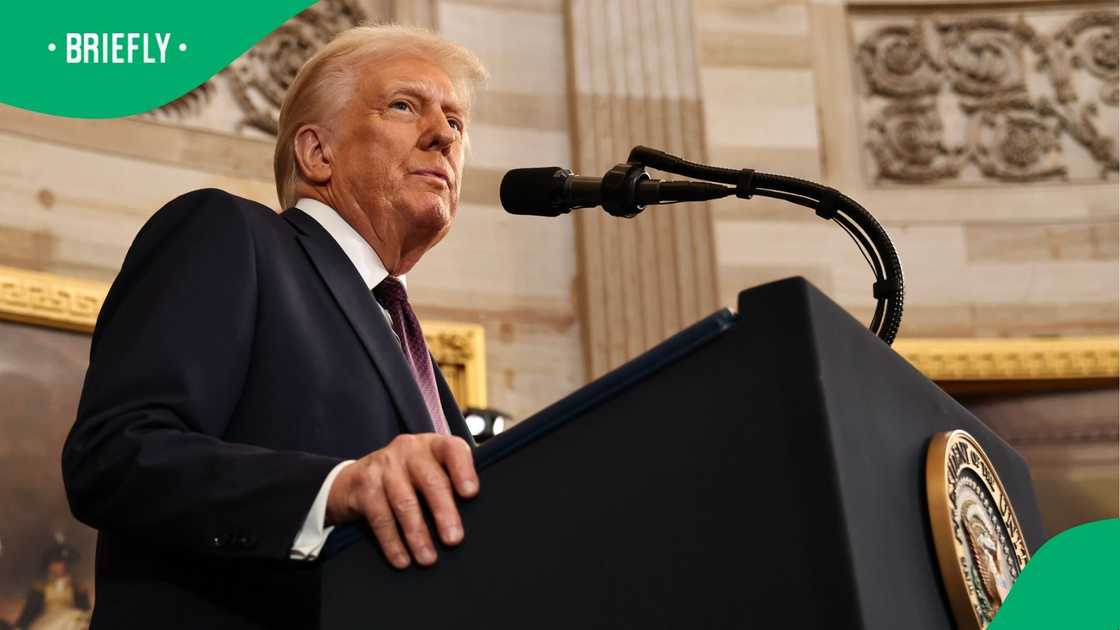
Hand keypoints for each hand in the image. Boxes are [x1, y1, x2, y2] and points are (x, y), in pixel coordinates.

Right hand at [326, 433, 477, 568]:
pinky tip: (402, 559)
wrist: (355, 479)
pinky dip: (392, 542)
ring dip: (418, 534)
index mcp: (432, 445)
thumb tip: (480, 514)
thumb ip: (451, 481)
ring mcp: (384, 465)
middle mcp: (409, 449)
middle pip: (431, 480)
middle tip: (454, 539)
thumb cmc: (407, 478)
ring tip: (428, 558)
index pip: (452, 449)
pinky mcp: (364, 484)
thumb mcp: (428, 470)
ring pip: (405, 502)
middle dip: (444, 512)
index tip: (471, 494)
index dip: (463, 469)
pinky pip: (381, 517)